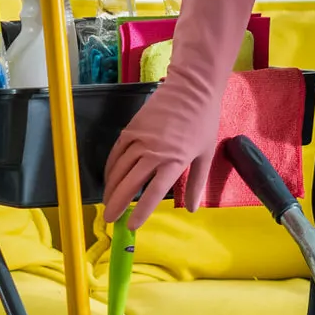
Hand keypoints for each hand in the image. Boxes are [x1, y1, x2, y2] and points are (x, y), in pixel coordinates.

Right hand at [100, 0, 263, 216]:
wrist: (191, 87)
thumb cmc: (203, 121)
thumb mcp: (206, 154)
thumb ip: (197, 183)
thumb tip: (193, 209)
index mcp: (174, 160)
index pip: (152, 192)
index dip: (140, 212)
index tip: (132, 226)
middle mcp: (153, 152)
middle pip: (128, 184)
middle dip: (117, 205)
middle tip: (110, 221)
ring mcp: (139, 140)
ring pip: (118, 170)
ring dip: (111, 189)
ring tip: (108, 204)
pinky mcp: (131, 130)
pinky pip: (115, 154)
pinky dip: (110, 169)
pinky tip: (110, 180)